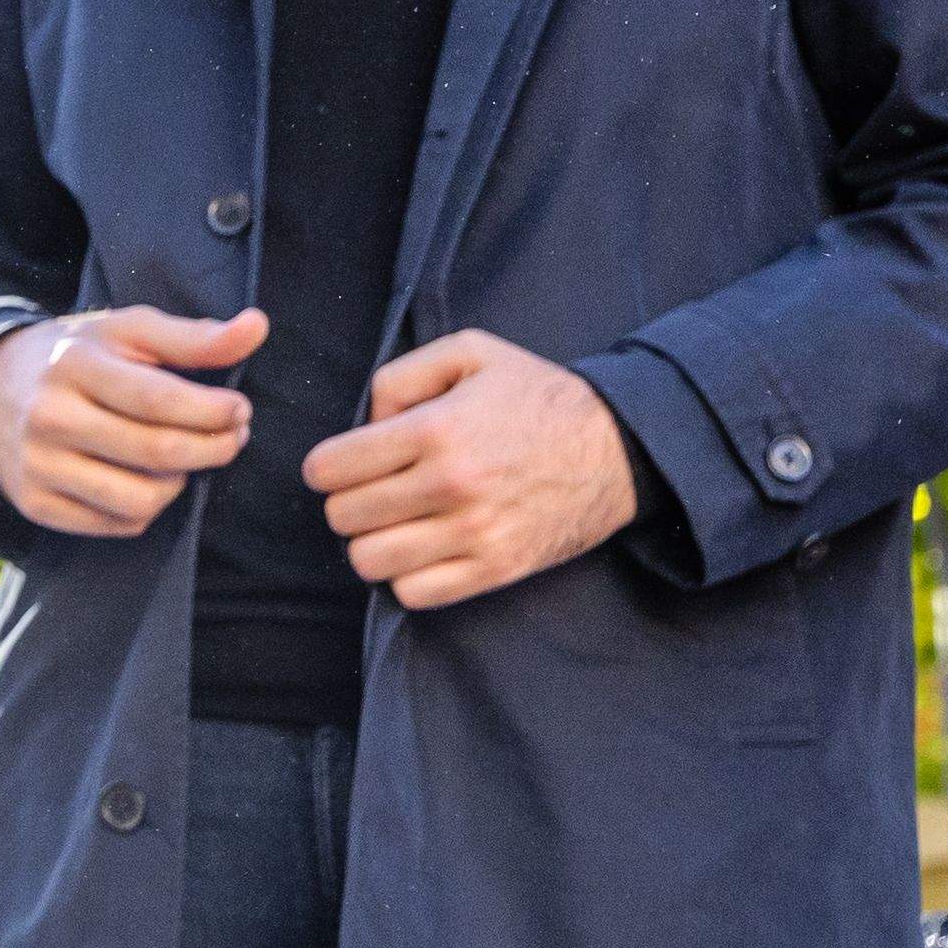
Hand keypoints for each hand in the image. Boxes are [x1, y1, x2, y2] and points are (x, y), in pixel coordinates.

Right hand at [0, 305, 263, 535]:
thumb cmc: (76, 357)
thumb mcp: (127, 332)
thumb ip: (195, 337)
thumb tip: (258, 326)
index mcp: (74, 365)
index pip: (160, 401)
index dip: (215, 412)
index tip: (238, 409)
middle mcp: (49, 416)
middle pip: (158, 454)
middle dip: (214, 449)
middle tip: (231, 437)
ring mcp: (38, 464)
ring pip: (142, 500)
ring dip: (179, 483)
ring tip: (181, 460)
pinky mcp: (34, 502)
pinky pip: (117, 524)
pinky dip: (145, 508)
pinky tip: (143, 479)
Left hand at [308, 329, 639, 609]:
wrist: (621, 447)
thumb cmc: (536, 396)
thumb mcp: (469, 353)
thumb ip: (399, 376)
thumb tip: (367, 423)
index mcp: (436, 430)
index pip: (330, 469)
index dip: (326, 467)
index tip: (343, 465)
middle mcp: (452, 485)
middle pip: (343, 516)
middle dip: (347, 502)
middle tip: (373, 492)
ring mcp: (476, 533)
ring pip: (369, 560)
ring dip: (371, 542)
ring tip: (394, 524)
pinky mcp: (498, 569)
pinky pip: (415, 594)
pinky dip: (407, 576)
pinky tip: (422, 550)